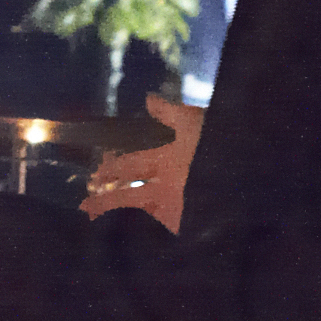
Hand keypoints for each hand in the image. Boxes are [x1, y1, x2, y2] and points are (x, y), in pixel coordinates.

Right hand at [82, 96, 203, 231]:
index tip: (97, 162)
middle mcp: (169, 180)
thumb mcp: (194, 124)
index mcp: (173, 157)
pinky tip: (103, 221)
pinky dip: (124, 221)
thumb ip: (170, 112)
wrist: (235, 185)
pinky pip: (144, 221)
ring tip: (84, 208)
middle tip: (86, 184)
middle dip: (109, 182)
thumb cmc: (215, 149)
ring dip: (108, 203)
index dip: (117, 161)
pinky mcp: (173, 220)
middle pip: (131, 181)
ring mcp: (170, 201)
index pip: (137, 159)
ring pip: (132, 201)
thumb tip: (148, 98)